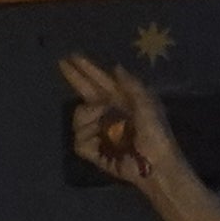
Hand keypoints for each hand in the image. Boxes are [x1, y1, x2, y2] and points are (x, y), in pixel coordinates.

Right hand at [61, 54, 192, 194]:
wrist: (155, 164)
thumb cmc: (156, 133)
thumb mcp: (148, 105)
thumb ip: (132, 86)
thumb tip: (115, 67)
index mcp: (121, 101)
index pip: (100, 81)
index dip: (87, 69)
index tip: (73, 56)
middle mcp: (107, 113)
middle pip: (85, 92)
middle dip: (75, 78)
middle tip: (62, 64)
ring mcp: (98, 131)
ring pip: (79, 117)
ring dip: (89, 119)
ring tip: (108, 129)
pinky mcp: (93, 150)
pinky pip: (79, 141)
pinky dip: (88, 140)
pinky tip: (101, 144)